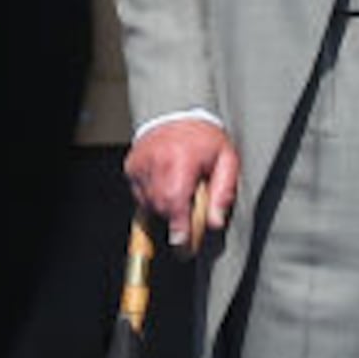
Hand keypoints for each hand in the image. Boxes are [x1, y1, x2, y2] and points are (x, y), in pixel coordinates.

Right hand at [125, 119, 237, 247]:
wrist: (177, 113)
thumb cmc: (205, 139)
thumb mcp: (227, 161)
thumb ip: (223, 193)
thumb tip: (214, 223)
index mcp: (182, 160)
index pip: (176, 201)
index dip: (179, 226)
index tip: (182, 244)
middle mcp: (157, 161)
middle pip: (161, 205)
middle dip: (175, 217)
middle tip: (188, 218)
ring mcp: (140, 164)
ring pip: (149, 203)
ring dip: (164, 207)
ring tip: (179, 190)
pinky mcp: (131, 166)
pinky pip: (140, 194)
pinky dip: (153, 197)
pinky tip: (166, 183)